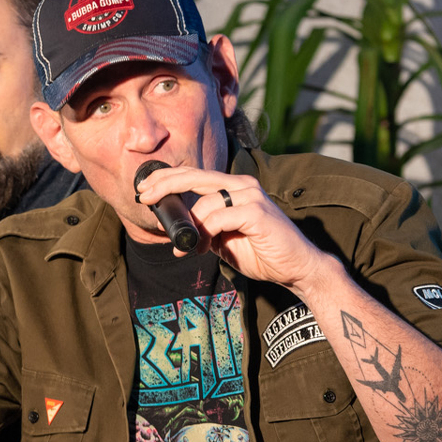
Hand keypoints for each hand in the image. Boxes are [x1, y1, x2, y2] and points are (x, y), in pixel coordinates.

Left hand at [137, 166, 330, 290]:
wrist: (296, 267)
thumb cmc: (262, 252)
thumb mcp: (223, 239)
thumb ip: (203, 229)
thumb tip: (175, 229)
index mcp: (233, 187)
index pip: (194, 174)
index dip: (167, 178)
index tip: (144, 189)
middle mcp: (242, 185)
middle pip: (194, 176)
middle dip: (165, 185)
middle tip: (146, 197)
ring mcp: (251, 196)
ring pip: (205, 203)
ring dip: (190, 229)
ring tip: (189, 249)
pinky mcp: (257, 212)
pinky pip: (219, 218)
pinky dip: (205, 234)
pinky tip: (203, 249)